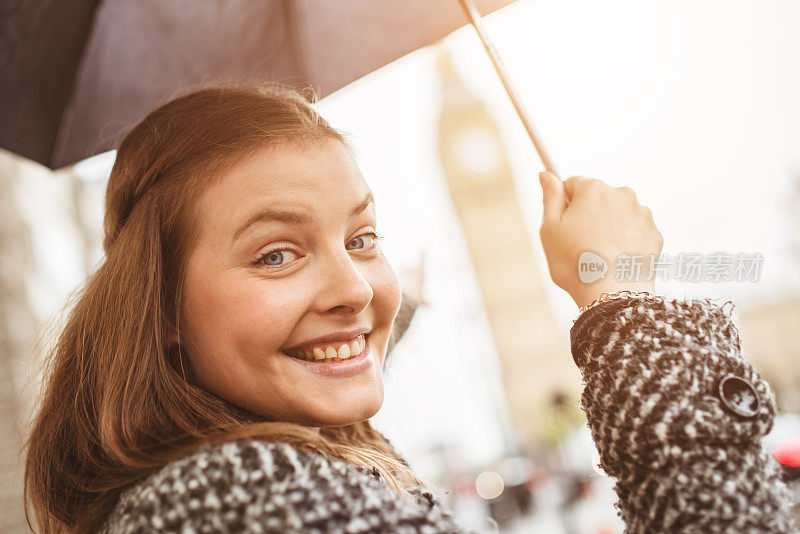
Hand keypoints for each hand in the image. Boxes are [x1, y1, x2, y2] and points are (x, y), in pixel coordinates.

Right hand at [538, 172, 662, 307]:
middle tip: (579, 244)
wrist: (613, 295)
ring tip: (599, 254)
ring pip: (617, 214)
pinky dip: (625, 240)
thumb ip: (550, 197)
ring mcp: (641, 213)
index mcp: (592, 189)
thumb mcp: (550, 229)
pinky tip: (616, 259)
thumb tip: (546, 174)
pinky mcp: (654, 233)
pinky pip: (634, 230)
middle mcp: (621, 193)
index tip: (563, 226)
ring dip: (608, 226)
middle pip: (597, 198)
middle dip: (588, 214)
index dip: (564, 205)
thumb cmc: (574, 263)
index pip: (572, 184)